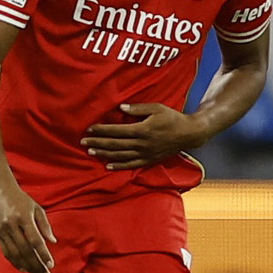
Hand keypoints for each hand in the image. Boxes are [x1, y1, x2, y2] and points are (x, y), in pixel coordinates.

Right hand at [0, 182, 54, 272]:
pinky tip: (23, 269)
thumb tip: (53, 242)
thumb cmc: (21, 200)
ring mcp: (2, 230)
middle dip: (36, 264)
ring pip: (15, 253)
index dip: (43, 253)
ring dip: (27, 266)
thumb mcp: (37, 208)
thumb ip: (45, 225)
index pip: (35, 240)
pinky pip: (6, 252)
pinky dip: (15, 262)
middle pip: (25, 250)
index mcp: (23, 217)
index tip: (51, 264)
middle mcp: (11, 225)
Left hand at [82, 102, 204, 170]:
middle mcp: (142, 144)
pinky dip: (119, 165)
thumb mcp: (156, 108)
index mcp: (143, 130)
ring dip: (104, 154)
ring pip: (120, 155)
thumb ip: (137, 108)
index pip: (117, 130)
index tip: (89, 129)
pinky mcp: (149, 160)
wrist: (189, 134)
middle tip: (83, 142)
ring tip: (90, 152)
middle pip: (115, 144)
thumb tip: (120, 107)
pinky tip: (107, 165)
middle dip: (97, 143)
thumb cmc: (172, 117)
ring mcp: (146, 154)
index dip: (102, 130)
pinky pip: (131, 165)